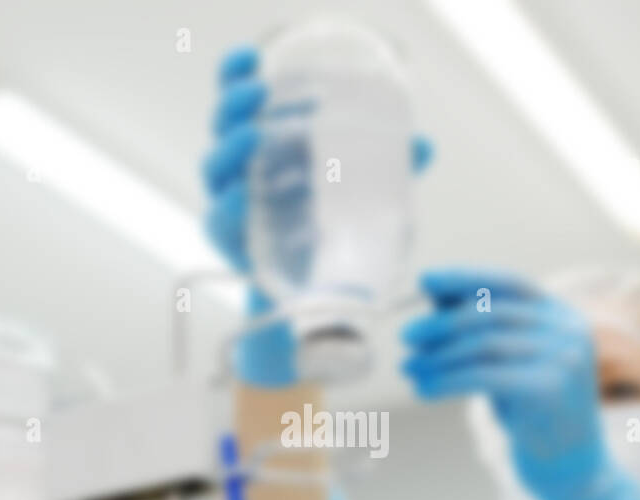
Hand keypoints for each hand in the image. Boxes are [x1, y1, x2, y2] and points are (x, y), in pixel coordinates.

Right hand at [202, 46, 432, 386]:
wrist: (314, 305)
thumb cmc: (330, 240)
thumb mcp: (360, 201)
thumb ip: (387, 172)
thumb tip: (424, 145)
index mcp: (267, 152)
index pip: (242, 104)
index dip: (238, 75)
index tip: (251, 54)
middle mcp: (243, 174)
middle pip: (223, 128)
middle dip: (235, 104)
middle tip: (260, 91)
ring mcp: (234, 210)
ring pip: (215, 171)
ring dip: (231, 149)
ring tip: (253, 136)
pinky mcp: (234, 248)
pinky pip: (220, 223)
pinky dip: (229, 207)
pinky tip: (243, 196)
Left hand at [401, 269, 639, 499]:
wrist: (574, 473)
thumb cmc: (535, 417)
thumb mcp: (510, 365)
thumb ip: (484, 333)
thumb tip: (432, 300)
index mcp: (563, 316)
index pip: (508, 284)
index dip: (464, 279)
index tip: (424, 282)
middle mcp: (568, 331)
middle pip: (490, 312)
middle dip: (442, 323)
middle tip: (406, 337)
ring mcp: (563, 358)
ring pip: (482, 344)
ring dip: (438, 356)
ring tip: (409, 370)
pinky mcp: (548, 388)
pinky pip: (483, 375)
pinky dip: (446, 380)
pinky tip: (423, 390)